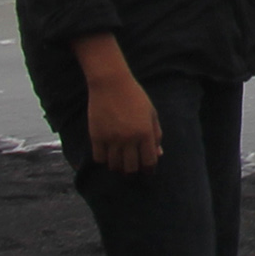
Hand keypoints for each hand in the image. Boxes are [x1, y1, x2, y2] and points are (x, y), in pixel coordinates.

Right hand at [77, 38, 163, 175]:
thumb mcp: (151, 113)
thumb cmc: (135, 97)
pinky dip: (104, 160)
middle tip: (132, 169)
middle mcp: (129, 139)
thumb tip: (158, 154)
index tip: (148, 171)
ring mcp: (111, 138)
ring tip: (120, 164)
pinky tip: (108, 155)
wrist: (111, 84)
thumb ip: (156, 135)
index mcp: (145, 133)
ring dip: (118, 168)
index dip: (150, 170)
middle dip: (133, 172)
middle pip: (131, 168)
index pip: (149, 161)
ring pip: (114, 166)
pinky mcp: (96, 136)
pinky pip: (99, 158)